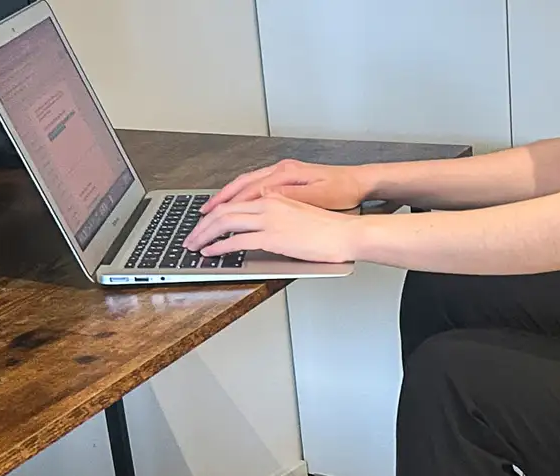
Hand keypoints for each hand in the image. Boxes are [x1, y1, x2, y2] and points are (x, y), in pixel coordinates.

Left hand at [183, 195, 360, 262]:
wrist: (347, 233)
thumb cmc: (329, 229)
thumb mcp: (298, 214)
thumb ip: (277, 214)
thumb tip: (260, 227)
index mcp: (272, 196)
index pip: (234, 202)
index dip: (213, 214)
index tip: (202, 224)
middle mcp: (267, 203)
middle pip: (223, 211)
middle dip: (201, 226)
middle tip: (190, 238)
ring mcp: (269, 219)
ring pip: (225, 223)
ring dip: (204, 236)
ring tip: (194, 246)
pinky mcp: (273, 237)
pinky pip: (237, 241)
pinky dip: (219, 247)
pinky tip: (211, 253)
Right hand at [201, 159, 371, 212]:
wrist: (359, 182)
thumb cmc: (343, 190)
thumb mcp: (319, 196)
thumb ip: (290, 196)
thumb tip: (264, 195)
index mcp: (285, 175)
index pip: (247, 191)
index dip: (227, 207)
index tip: (211, 221)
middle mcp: (279, 171)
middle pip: (239, 187)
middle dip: (217, 204)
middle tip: (200, 220)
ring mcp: (280, 174)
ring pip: (244, 184)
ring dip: (225, 199)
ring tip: (208, 213)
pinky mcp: (285, 179)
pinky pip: (254, 186)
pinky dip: (239, 196)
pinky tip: (233, 206)